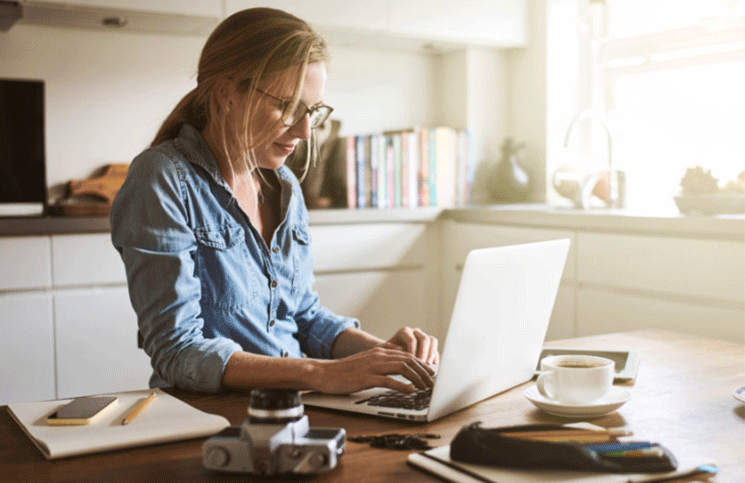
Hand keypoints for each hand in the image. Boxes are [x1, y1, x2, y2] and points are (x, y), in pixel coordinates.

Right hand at [310, 347, 434, 394]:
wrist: (324, 372)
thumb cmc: (344, 371)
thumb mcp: (366, 364)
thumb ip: (382, 364)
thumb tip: (398, 371)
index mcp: (380, 352)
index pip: (407, 355)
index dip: (421, 364)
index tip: (431, 373)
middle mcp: (379, 356)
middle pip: (409, 360)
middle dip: (424, 371)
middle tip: (433, 382)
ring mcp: (373, 366)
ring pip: (402, 368)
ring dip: (417, 378)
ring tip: (426, 387)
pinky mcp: (366, 378)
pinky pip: (388, 380)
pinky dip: (402, 385)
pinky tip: (410, 391)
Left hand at [382, 327, 438, 365]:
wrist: (390, 352)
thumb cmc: (387, 351)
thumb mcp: (386, 350)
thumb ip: (392, 348)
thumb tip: (401, 349)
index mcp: (404, 332)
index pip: (411, 339)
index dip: (413, 350)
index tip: (413, 360)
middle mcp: (415, 332)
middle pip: (424, 338)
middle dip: (424, 352)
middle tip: (423, 363)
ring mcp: (423, 337)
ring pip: (432, 341)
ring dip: (432, 352)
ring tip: (429, 364)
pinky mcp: (429, 345)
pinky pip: (435, 347)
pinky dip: (436, 355)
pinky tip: (435, 364)